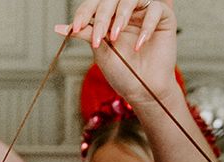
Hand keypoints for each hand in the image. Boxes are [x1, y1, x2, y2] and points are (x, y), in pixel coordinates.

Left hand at [57, 0, 179, 111]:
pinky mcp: (164, 17)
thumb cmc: (123, 73)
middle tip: (98, 36)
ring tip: (116, 37)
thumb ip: (85, 34)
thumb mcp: (100, 52)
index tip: (75, 27)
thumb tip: (59, 27)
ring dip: (121, 15)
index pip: (95, 3)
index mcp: (110, 16)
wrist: (144, 90)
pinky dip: (146, 27)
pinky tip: (139, 45)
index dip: (85, 12)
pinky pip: (156, 9)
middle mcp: (127, 10)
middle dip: (102, 15)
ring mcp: (145, 12)